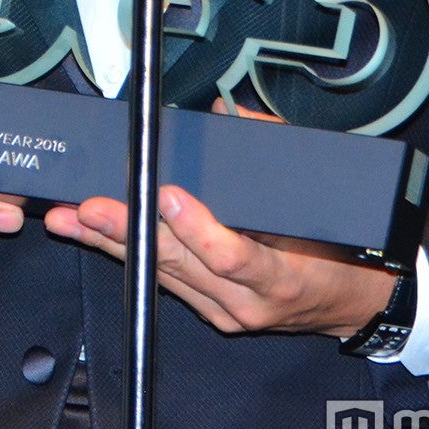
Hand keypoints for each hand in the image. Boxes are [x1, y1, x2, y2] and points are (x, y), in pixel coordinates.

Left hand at [43, 103, 395, 336]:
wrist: (355, 301)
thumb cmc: (341, 245)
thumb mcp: (319, 193)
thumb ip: (272, 150)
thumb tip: (226, 114)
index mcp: (282, 273)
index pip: (235, 256)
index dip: (198, 229)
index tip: (169, 197)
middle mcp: (248, 303)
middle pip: (181, 265)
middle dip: (130, 232)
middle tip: (93, 205)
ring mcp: (226, 313)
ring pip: (161, 276)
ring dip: (113, 244)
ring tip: (73, 218)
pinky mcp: (211, 314)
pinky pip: (163, 283)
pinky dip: (127, 257)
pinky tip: (95, 238)